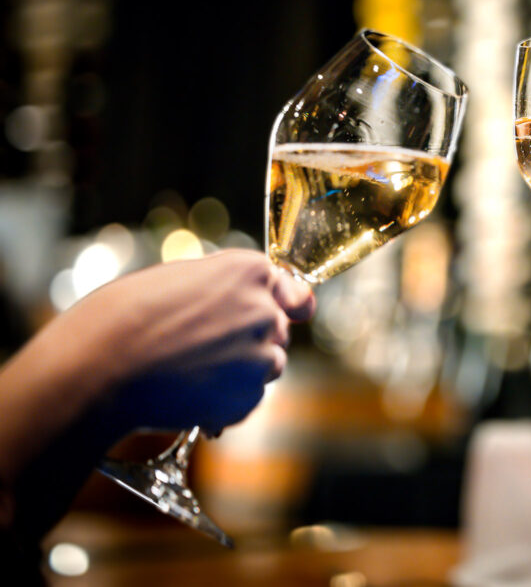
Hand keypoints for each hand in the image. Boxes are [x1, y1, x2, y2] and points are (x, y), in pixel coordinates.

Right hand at [69, 249, 315, 433]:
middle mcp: (264, 311)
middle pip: (277, 330)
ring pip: (267, 366)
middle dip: (251, 339)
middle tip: (202, 348)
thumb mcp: (178, 278)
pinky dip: (226, 401)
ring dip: (241, 372)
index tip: (284, 313)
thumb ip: (226, 285)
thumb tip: (257, 294)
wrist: (99, 369)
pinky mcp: (248, 397)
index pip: (290, 290)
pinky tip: (188, 394)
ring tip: (189, 372)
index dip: (281, 304)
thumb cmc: (124, 317)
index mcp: (249, 271)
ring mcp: (260, 356)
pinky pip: (249, 399)